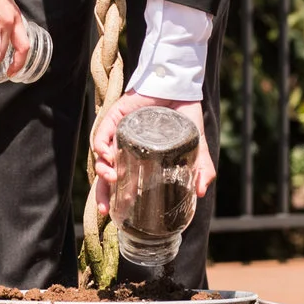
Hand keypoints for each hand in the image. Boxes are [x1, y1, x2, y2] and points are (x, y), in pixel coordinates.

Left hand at [91, 92, 214, 215]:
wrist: (181, 88)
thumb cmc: (185, 118)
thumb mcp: (196, 147)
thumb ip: (201, 168)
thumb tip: (202, 192)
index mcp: (139, 159)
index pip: (122, 183)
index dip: (115, 199)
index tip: (114, 216)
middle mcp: (125, 149)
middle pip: (106, 175)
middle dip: (102, 193)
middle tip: (105, 208)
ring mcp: (118, 134)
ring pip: (101, 157)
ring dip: (102, 170)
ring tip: (111, 177)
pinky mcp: (114, 117)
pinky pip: (100, 134)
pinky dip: (100, 147)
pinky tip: (107, 156)